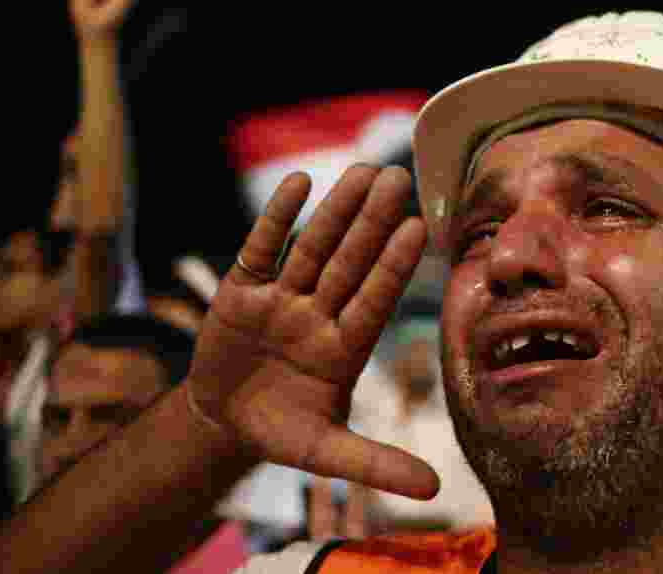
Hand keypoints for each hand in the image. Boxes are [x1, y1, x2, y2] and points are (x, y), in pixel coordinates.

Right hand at [186, 166, 438, 499]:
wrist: (225, 421)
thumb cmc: (283, 431)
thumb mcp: (327, 452)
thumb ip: (376, 463)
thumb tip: (437, 491)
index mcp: (345, 347)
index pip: (374, 299)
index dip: (392, 266)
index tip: (417, 229)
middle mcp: (320, 313)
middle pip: (349, 261)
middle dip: (370, 222)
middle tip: (398, 178)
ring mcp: (283, 298)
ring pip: (312, 247)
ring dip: (334, 210)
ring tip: (361, 172)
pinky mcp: (244, 291)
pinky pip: (262, 250)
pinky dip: (276, 220)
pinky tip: (299, 184)